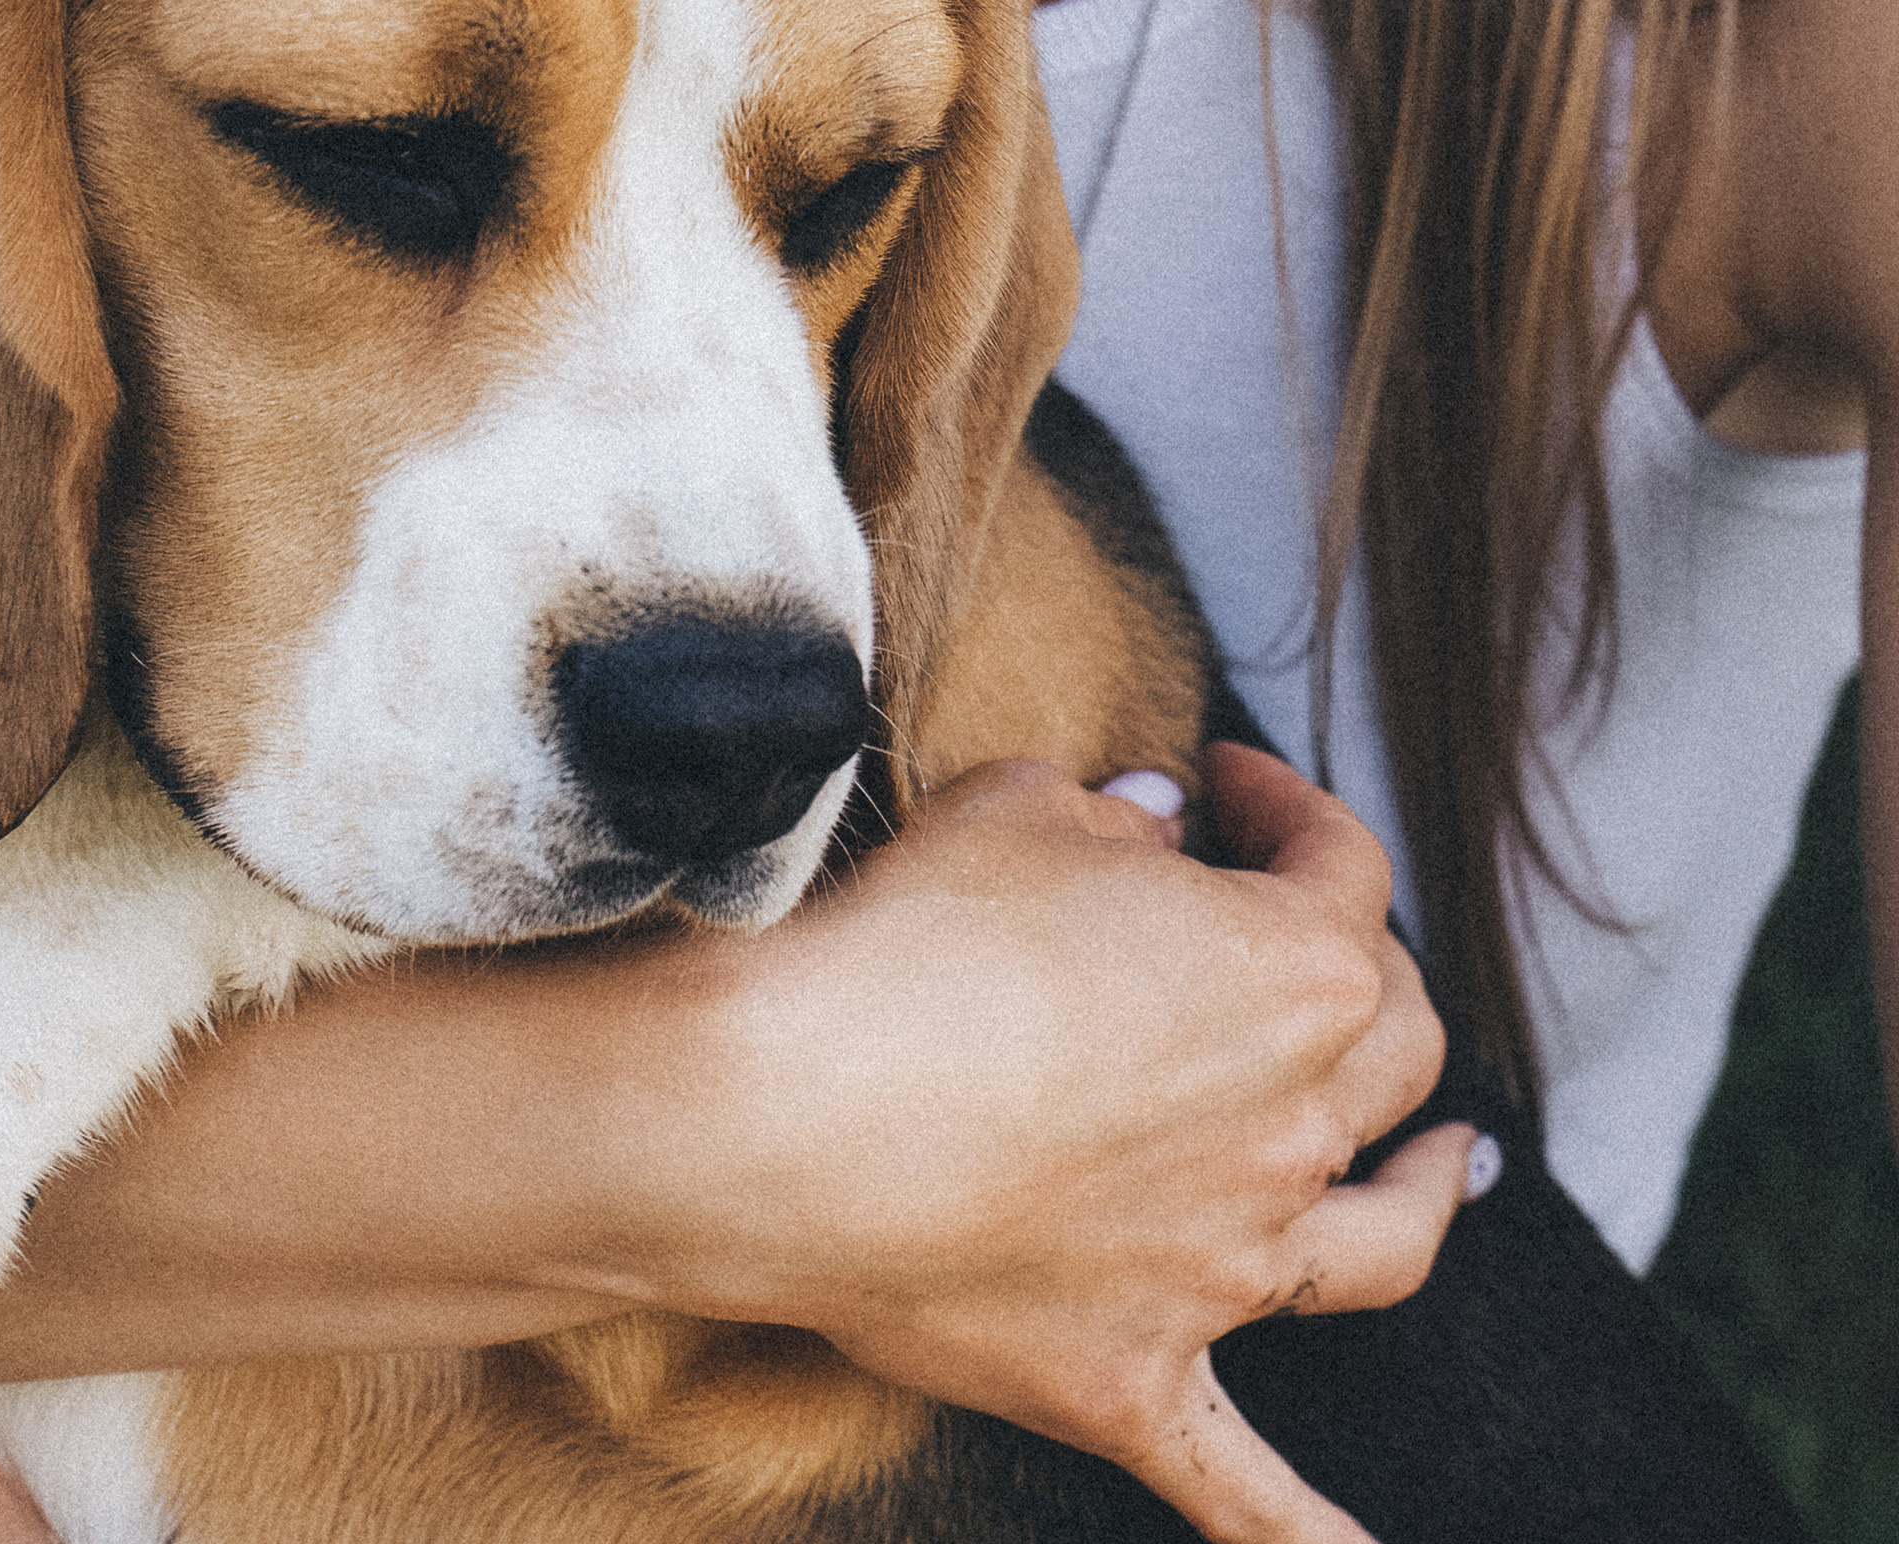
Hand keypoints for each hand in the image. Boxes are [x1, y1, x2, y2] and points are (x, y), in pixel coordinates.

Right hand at [678, 747, 1471, 1542]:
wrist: (794, 1113)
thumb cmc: (914, 942)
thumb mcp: (1021, 810)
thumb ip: (1113, 822)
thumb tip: (1153, 824)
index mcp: (1291, 968)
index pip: (1339, 867)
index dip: (1286, 806)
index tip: (1225, 784)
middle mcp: (1292, 1124)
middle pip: (1392, 1042)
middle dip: (1361, 966)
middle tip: (1292, 924)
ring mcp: (1227, 1267)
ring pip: (1387, 1236)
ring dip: (1435, 1191)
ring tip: (1458, 1164)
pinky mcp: (1135, 1379)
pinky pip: (1243, 1486)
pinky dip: (1305, 1534)